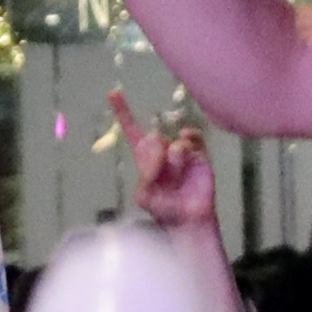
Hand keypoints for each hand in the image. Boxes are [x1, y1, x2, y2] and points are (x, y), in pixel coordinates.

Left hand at [109, 90, 213, 233]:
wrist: (188, 219)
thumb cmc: (163, 209)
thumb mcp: (143, 196)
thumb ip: (146, 177)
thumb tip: (160, 154)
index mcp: (145, 158)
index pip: (132, 130)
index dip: (123, 112)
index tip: (112, 93)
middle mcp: (162, 150)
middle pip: (153, 138)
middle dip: (154, 155)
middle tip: (160, 173)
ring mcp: (180, 151)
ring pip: (173, 143)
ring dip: (173, 161)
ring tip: (177, 177)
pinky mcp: (198, 154)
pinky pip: (192, 138)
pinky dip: (189, 139)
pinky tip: (186, 144)